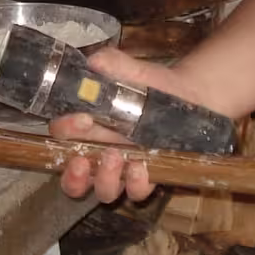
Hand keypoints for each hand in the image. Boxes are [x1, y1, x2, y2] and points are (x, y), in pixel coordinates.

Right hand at [48, 47, 191, 203]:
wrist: (191, 96)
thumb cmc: (153, 85)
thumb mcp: (132, 71)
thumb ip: (113, 64)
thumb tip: (94, 62)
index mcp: (88, 128)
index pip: (63, 137)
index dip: (65, 133)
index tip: (80, 119)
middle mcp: (100, 154)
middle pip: (73, 180)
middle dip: (73, 176)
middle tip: (81, 160)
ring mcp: (124, 170)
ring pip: (103, 191)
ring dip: (105, 179)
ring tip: (116, 157)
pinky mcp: (149, 178)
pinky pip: (137, 192)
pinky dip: (136, 184)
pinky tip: (142, 166)